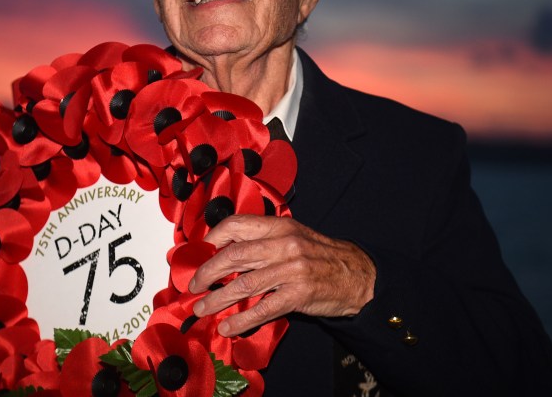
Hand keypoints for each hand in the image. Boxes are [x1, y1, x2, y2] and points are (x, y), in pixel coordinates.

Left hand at [187, 214, 376, 336]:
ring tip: (202, 308)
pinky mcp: (298, 294)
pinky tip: (228, 326)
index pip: (238, 225)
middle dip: (208, 272)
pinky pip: (263, 309)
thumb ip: (264, 241)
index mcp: (280, 226)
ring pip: (244, 284)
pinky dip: (241, 320)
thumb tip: (227, 251)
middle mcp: (284, 244)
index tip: (198, 252)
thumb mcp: (294, 236)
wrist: (358, 275)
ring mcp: (291, 270)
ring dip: (217, 299)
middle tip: (193, 285)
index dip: (213, 238)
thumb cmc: (322, 256)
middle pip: (234, 256)